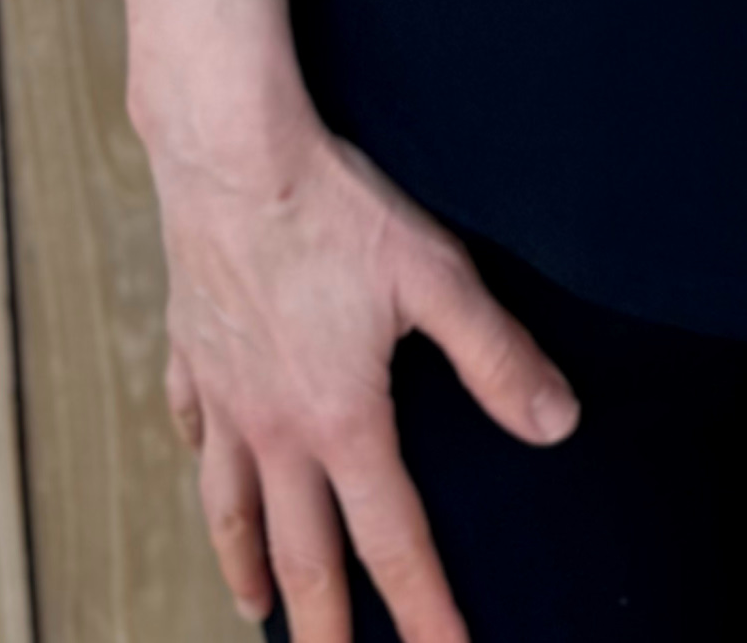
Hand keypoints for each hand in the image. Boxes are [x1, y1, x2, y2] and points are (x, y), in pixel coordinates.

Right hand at [151, 111, 581, 640]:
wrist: (229, 151)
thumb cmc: (333, 205)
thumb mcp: (434, 275)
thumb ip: (495, 356)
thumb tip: (556, 423)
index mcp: (339, 420)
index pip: (391, 542)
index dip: (423, 611)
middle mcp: (273, 426)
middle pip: (300, 554)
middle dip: (322, 629)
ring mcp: (222, 393)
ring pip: (230, 506)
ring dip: (246, 566)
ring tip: (255, 609)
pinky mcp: (189, 349)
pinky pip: (189, 422)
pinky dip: (198, 457)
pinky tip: (204, 463)